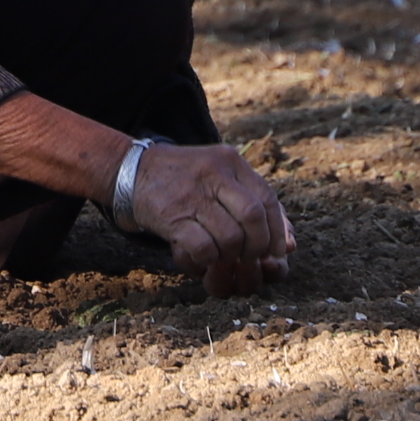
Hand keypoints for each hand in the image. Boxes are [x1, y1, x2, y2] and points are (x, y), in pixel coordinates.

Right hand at [123, 142, 295, 292]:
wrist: (131, 170)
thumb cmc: (185, 179)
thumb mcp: (220, 175)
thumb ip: (254, 201)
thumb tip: (288, 245)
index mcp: (230, 162)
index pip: (266, 198)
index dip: (276, 230)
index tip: (273, 250)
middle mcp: (213, 174)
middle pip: (252, 216)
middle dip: (256, 245)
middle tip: (249, 256)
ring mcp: (191, 194)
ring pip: (230, 237)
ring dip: (231, 255)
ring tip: (223, 255)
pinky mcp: (172, 216)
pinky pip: (203, 247)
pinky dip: (208, 259)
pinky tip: (203, 256)